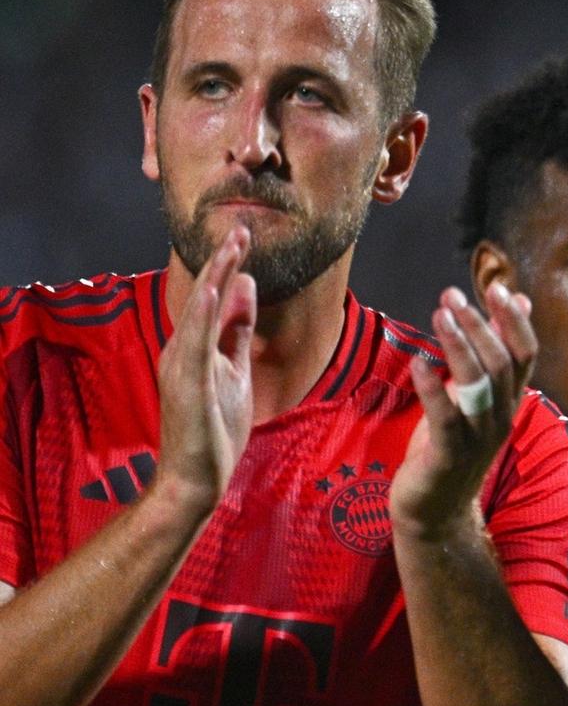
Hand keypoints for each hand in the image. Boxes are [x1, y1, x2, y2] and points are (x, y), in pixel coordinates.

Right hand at [155, 225, 256, 515]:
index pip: (213, 297)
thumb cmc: (214, 426)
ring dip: (213, 279)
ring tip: (229, 248)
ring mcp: (182, 367)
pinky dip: (203, 316)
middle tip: (240, 228)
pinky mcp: (189, 385)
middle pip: (203, 298)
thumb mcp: (235, 368)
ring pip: (198, 314)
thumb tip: (246, 286)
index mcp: (194, 346)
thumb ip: (238, 330)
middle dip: (222, 262)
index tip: (244, 235)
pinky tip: (211, 292)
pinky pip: (196, 345)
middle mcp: (182, 350)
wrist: (196, 477)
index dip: (227, 265)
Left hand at [392, 283, 536, 539]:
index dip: (514, 321)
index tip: (497, 288)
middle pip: (502, 362)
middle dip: (479, 325)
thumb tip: (520, 303)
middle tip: (452, 297)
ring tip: (440, 315)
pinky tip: (419, 362)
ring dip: (460, 346)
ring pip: (479, 385)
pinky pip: (446, 418)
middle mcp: (501, 417)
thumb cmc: (450, 448)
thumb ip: (492, 355)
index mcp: (509, 401)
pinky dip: (433, 388)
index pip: (525, 353)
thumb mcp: (473, 397)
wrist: (436, 511)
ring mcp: (477, 438)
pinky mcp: (448, 456)